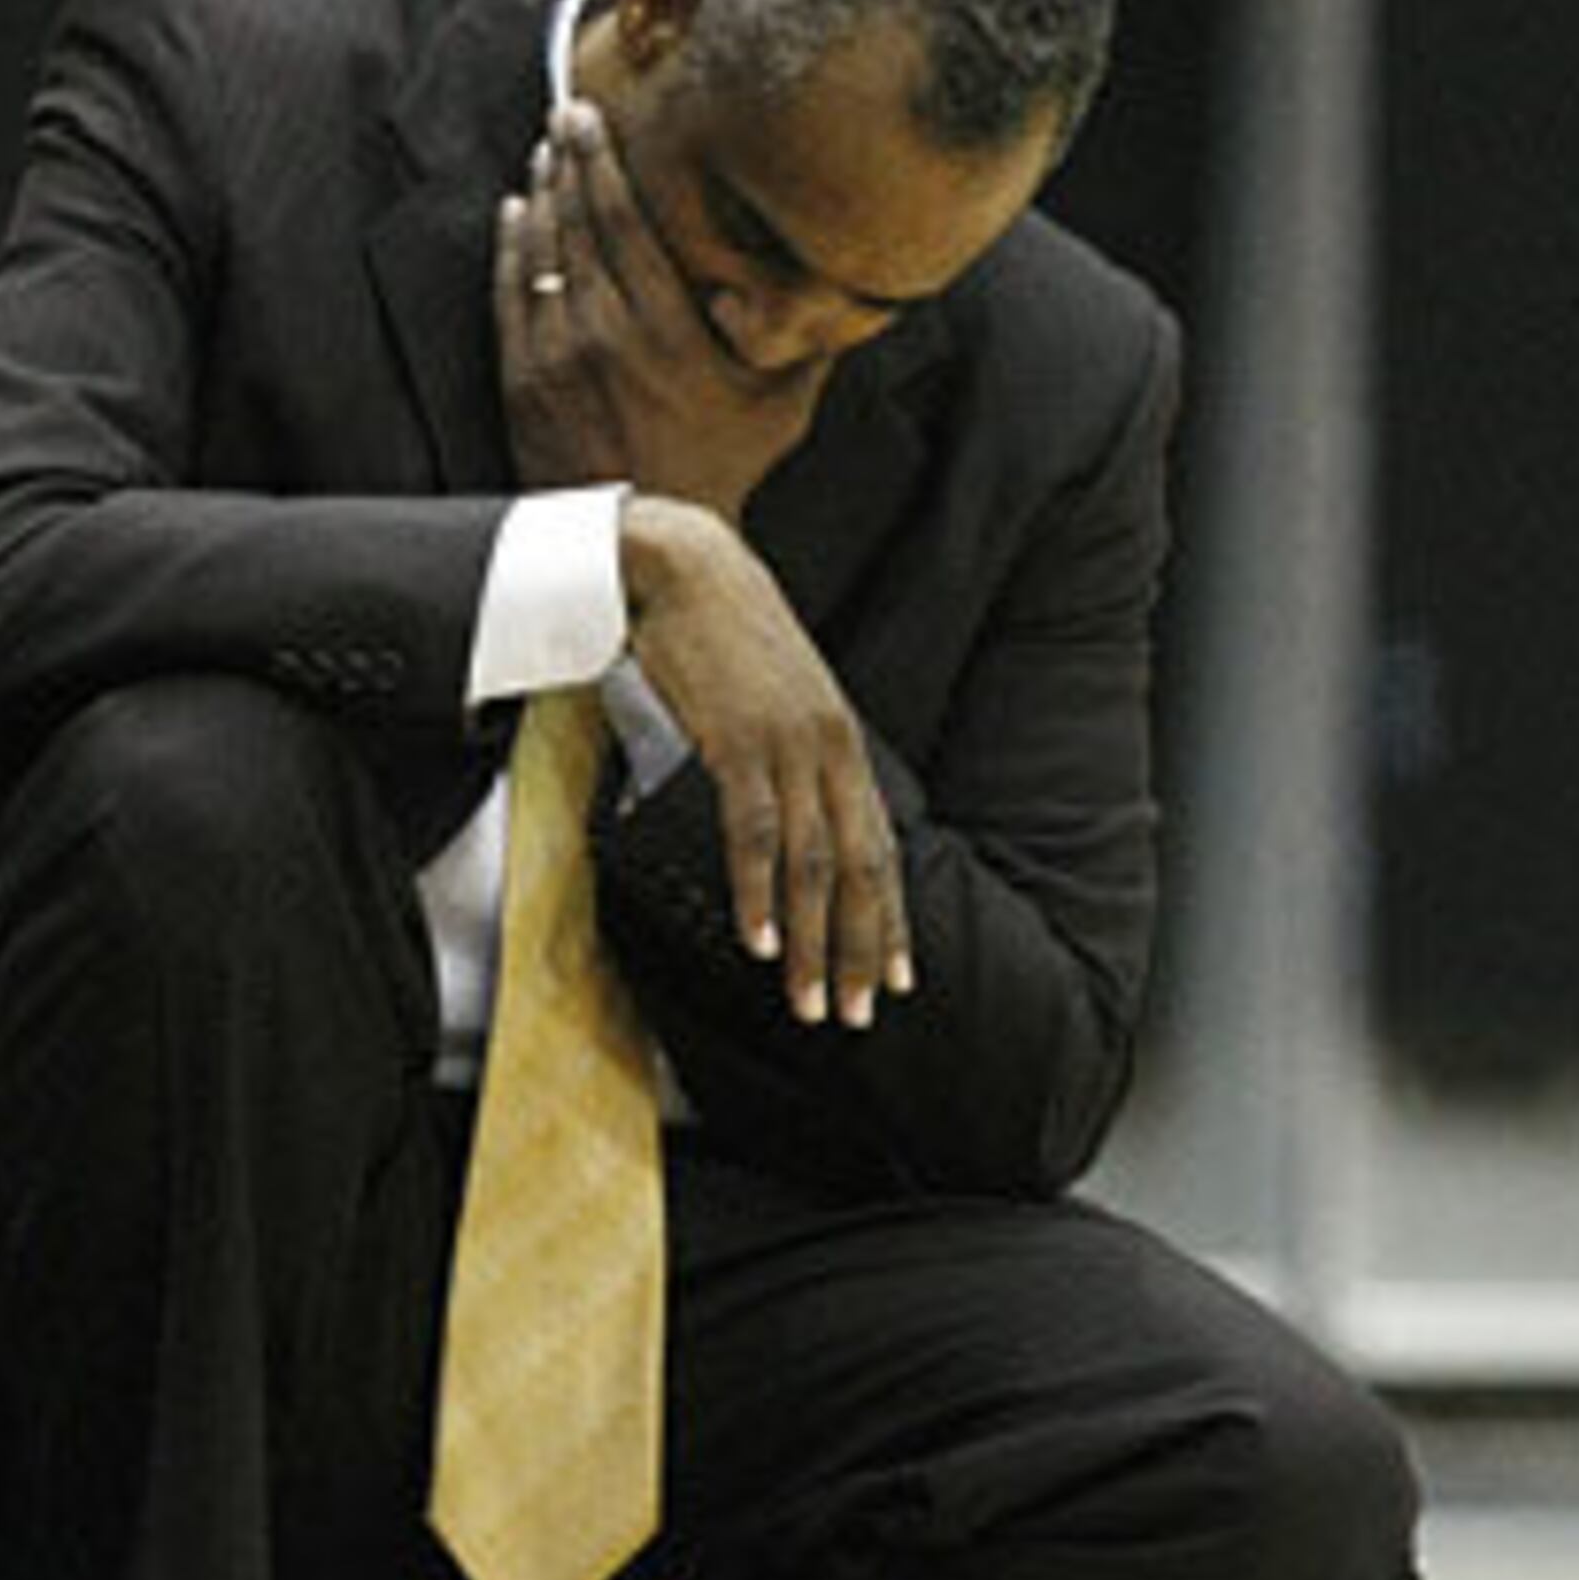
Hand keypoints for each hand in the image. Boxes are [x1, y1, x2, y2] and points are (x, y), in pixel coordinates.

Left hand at [498, 99, 828, 522]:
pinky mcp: (523, 383)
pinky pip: (509, 299)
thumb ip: (806, 333)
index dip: (607, 165)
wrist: (642, 539)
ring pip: (540, 256)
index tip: (595, 119)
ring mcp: (557, 360)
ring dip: (540, 197)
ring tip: (545, 154)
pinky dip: (509, 250)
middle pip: (579, 227)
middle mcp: (606, 336)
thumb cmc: (721, 467)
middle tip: (566, 114)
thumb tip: (841, 276)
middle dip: (571, 162)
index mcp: (669, 331)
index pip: (627, 225)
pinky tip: (512, 213)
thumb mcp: (784, 400)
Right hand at [618, 494, 909, 1028]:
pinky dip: (760, 892)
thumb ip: (786, 750)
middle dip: (860, 949)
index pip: (879, 847)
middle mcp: (829, 748)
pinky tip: (759, 939)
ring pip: (813, 864)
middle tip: (856, 1012)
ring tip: (805, 999)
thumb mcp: (770, 694)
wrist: (683, 567)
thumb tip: (777, 804)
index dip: (890, 918)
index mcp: (841, 741)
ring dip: (812, 940)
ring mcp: (787, 746)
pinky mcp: (738, 742)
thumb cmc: (717, 630)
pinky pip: (755, 834)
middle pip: (857, 868)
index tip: (895, 977)